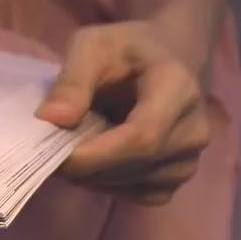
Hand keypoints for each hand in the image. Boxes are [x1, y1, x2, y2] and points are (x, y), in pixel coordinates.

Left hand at [36, 20, 210, 205]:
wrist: (167, 58)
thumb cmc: (126, 48)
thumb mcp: (91, 45)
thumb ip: (72, 80)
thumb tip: (51, 119)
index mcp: (177, 88)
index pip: (142, 136)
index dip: (96, 154)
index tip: (53, 154)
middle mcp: (194, 128)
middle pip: (138, 164)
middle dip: (86, 166)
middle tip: (46, 152)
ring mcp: (191, 157)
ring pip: (136, 184)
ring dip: (93, 177)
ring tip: (68, 150)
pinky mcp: (179, 176)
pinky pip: (142, 194)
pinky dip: (109, 185)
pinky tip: (92, 162)